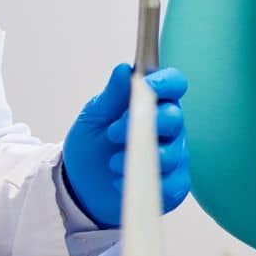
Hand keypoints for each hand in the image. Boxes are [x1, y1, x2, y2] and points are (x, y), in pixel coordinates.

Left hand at [61, 62, 190, 227]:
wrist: (80, 184)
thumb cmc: (91, 145)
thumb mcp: (94, 115)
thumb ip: (112, 94)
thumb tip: (124, 71)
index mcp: (153, 102)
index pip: (174, 83)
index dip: (165, 82)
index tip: (146, 87)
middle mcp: (168, 127)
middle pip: (175, 117)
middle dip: (144, 123)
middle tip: (113, 132)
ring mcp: (173, 155)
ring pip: (173, 152)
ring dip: (140, 156)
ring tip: (113, 161)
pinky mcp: (172, 184)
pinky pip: (172, 183)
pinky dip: (144, 182)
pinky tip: (123, 181)